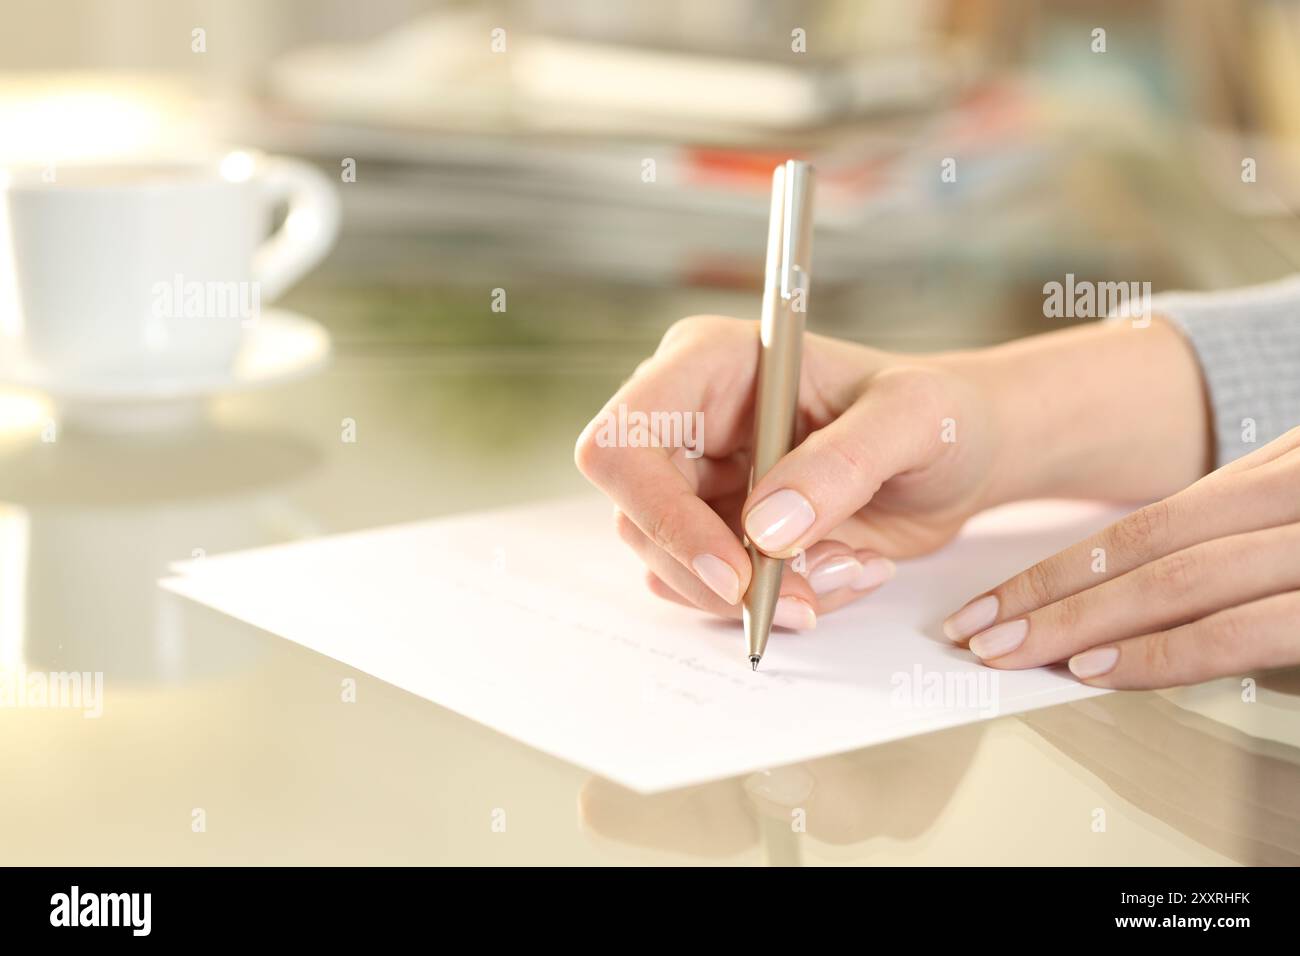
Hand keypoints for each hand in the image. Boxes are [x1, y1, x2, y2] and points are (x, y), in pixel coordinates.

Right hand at [574, 315, 1004, 628]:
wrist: (960, 456)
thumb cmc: (938, 413)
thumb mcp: (912, 420)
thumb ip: (843, 464)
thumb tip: (763, 530)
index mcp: (709, 363)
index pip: (625, 441)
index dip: (660, 512)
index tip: (735, 571)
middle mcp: (689, 419)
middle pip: (637, 517)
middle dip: (720, 575)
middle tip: (805, 598)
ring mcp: (699, 478)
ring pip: (670, 564)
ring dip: (758, 594)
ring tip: (849, 568)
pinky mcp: (719, 528)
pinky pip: (710, 588)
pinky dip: (774, 601)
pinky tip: (841, 570)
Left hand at [944, 426, 1299, 688]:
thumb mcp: (1299, 525)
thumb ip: (1240, 545)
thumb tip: (1148, 594)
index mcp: (1276, 474)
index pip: (1145, 525)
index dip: (1056, 568)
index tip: (990, 604)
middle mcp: (1288, 494)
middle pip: (1142, 547)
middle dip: (1044, 596)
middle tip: (974, 632)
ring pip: (1173, 583)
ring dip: (1076, 623)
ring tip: (1005, 653)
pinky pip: (1235, 631)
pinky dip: (1158, 653)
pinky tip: (1093, 670)